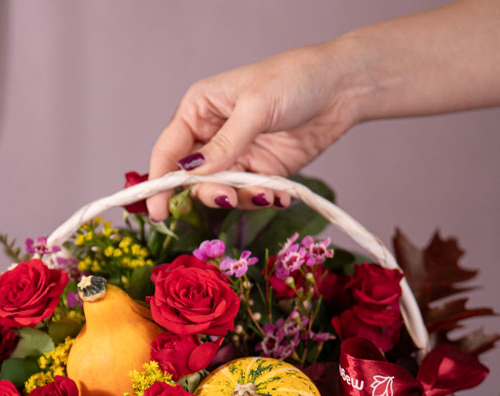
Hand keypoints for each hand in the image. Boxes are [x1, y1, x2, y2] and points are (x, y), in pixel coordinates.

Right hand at [147, 44, 358, 220]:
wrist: (341, 89)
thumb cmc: (294, 80)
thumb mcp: (256, 107)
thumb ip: (225, 144)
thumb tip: (192, 171)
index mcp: (199, 109)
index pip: (168, 151)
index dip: (159, 182)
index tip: (158, 212)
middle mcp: (212, 135)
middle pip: (192, 179)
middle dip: (209, 192)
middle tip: (229, 197)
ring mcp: (236, 156)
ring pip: (221, 192)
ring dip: (241, 199)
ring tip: (267, 193)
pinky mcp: (260, 172)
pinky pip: (249, 196)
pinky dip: (261, 201)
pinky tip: (279, 196)